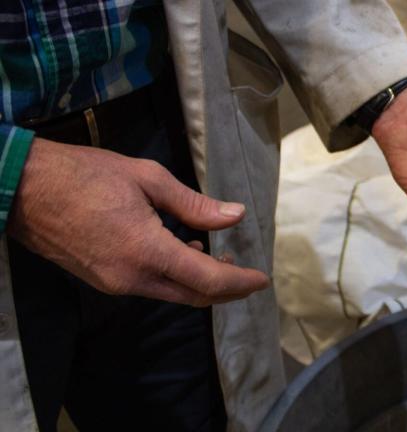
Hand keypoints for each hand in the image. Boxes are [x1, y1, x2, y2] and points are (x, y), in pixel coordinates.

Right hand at [7, 138, 268, 305]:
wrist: (23, 188)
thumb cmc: (85, 175)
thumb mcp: (148, 178)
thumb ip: (195, 204)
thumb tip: (234, 216)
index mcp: (147, 251)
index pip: (208, 280)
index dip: (240, 282)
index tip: (262, 279)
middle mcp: (132, 278)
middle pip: (194, 296)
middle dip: (226, 289)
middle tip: (245, 272)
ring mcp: (115, 284)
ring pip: (173, 294)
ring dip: (200, 283)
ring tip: (216, 255)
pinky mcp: (103, 281)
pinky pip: (151, 287)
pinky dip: (175, 277)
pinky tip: (182, 252)